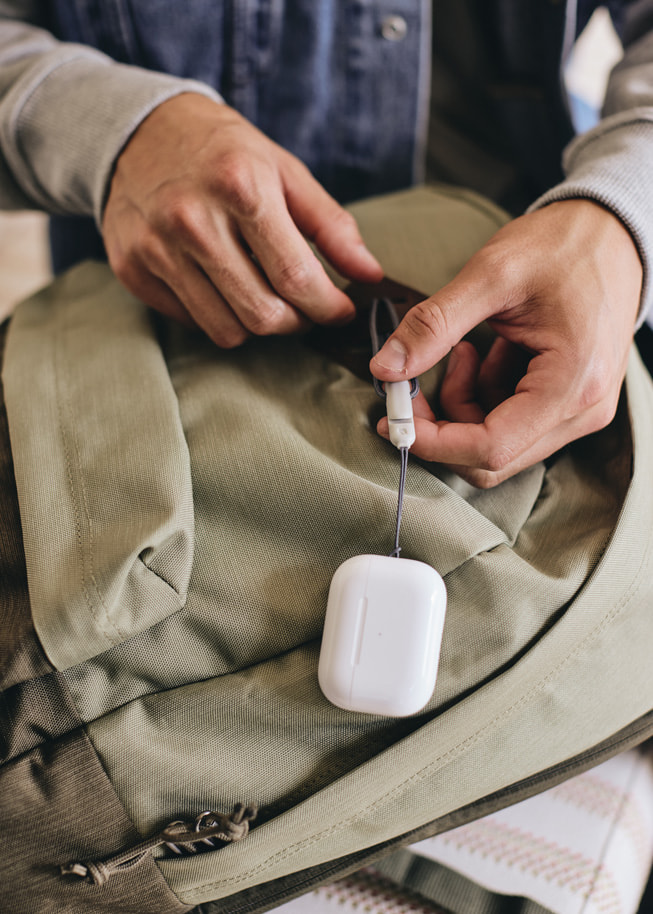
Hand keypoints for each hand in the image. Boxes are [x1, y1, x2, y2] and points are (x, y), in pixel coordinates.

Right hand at [102, 94, 382, 346]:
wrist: (140, 131)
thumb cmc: (224, 152)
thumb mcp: (285, 171)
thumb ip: (331, 226)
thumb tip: (369, 273)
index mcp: (241, 188)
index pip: (296, 277)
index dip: (328, 307)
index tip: (340, 311)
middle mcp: (193, 221)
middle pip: (262, 315)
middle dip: (296, 322)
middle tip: (304, 308)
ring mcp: (157, 248)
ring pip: (227, 330)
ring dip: (257, 324)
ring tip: (265, 296)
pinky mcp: (133, 270)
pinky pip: (192, 322)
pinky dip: (217, 314)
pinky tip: (222, 286)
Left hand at [370, 200, 641, 486]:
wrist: (611, 232)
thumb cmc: (563, 246)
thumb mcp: (491, 275)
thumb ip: (433, 326)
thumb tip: (383, 369)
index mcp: (572, 383)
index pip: (491, 447)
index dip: (433, 442)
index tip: (391, 417)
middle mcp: (582, 410)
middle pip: (492, 458)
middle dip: (441, 427)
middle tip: (410, 385)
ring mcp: (579, 411)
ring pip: (496, 443)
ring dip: (461, 406)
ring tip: (461, 349)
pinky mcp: (568, 403)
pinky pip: (510, 423)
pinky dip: (482, 396)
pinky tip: (485, 353)